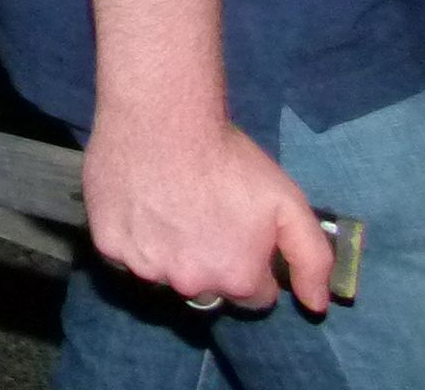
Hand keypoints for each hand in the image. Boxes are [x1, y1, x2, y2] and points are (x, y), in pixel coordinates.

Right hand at [84, 106, 331, 313]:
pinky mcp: (108, 245)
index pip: (253, 295)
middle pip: (207, 287)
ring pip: (163, 272)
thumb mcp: (289, 203)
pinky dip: (133, 237)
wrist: (161, 120)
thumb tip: (316, 305)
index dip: (252, 264)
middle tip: (204, 216)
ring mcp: (145, 267)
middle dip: (211, 261)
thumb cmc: (229, 160)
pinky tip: (141, 205)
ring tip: (169, 207)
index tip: (242, 234)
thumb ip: (312, 259)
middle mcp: (190, 284)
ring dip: (169, 252)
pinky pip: (125, 254)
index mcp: (237, 279)